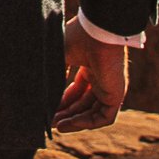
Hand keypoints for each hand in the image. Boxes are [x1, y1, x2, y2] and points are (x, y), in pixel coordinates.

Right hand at [54, 16, 129, 132]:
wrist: (97, 32)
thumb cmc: (78, 39)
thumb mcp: (59, 57)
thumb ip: (53, 75)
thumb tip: (42, 92)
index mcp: (89, 66)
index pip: (77, 90)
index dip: (63, 101)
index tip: (48, 108)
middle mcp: (101, 78)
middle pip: (83, 103)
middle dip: (67, 113)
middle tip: (50, 121)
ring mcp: (110, 87)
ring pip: (93, 113)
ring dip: (75, 121)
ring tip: (57, 126)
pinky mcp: (116, 95)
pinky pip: (103, 117)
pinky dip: (86, 123)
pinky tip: (69, 123)